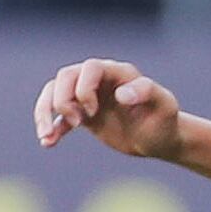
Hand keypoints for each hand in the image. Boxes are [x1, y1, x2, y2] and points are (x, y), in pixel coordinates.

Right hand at [34, 59, 185, 159]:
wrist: (161, 140)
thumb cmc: (165, 121)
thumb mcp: (164, 106)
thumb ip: (147, 92)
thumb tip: (121, 94)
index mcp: (117, 73)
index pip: (89, 68)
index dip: (84, 87)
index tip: (92, 111)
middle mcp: (98, 80)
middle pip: (65, 77)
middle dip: (63, 99)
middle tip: (79, 123)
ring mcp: (87, 96)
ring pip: (54, 93)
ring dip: (45, 112)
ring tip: (47, 136)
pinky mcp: (82, 114)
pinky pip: (57, 116)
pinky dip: (50, 128)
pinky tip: (48, 143)